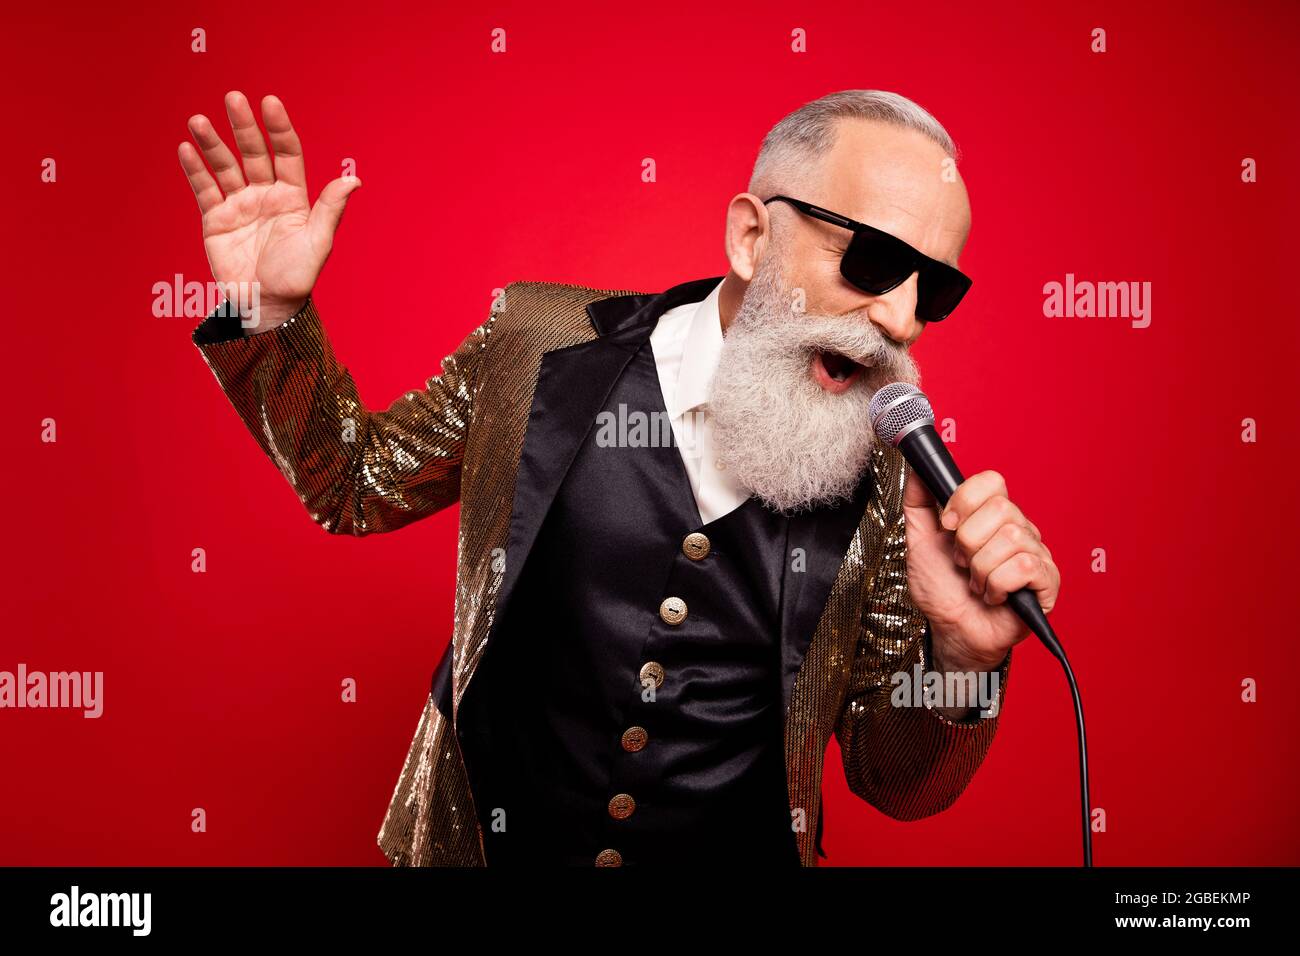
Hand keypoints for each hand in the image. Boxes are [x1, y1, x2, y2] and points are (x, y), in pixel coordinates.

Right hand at [177, 91, 361, 331]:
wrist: (266, 306)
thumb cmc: (296, 278)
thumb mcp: (318, 243)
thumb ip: (330, 209)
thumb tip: (353, 179)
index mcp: (293, 198)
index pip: (286, 154)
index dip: (279, 129)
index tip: (270, 103)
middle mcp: (266, 195)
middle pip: (254, 153)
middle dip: (244, 126)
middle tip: (233, 97)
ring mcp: (240, 205)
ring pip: (225, 166)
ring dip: (212, 143)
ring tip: (198, 121)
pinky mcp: (216, 219)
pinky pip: (204, 189)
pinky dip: (195, 169)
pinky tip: (186, 148)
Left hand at [902, 468, 1059, 673]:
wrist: (952, 630)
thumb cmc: (942, 590)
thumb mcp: (919, 543)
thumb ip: (919, 504)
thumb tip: (919, 470)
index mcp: (990, 515)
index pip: (992, 481)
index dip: (965, 500)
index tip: (948, 525)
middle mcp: (1017, 529)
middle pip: (1000, 509)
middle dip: (968, 543)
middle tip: (962, 564)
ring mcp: (1035, 553)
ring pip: (1010, 539)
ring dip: (980, 569)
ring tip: (976, 583)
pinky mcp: (1047, 581)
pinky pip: (1024, 566)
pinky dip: (998, 585)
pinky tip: (994, 596)